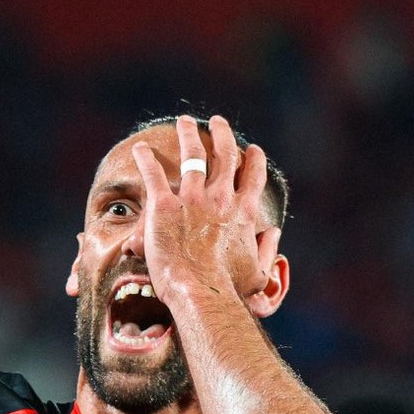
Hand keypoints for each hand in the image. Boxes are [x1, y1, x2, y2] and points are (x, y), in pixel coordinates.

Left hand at [130, 115, 277, 302]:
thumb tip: (274, 232)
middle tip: (218, 122)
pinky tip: (140, 149)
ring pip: (192, 155)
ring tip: (185, 121)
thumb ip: (268, 250)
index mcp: (244, 212)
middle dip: (223, 134)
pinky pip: (152, 173)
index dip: (253, 160)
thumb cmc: (229, 288)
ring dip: (189, 134)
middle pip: (225, 155)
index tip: (251, 150)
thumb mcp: (259, 273)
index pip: (252, 176)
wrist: (200, 292)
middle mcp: (220, 198)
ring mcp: (192, 198)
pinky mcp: (164, 205)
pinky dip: (145, 159)